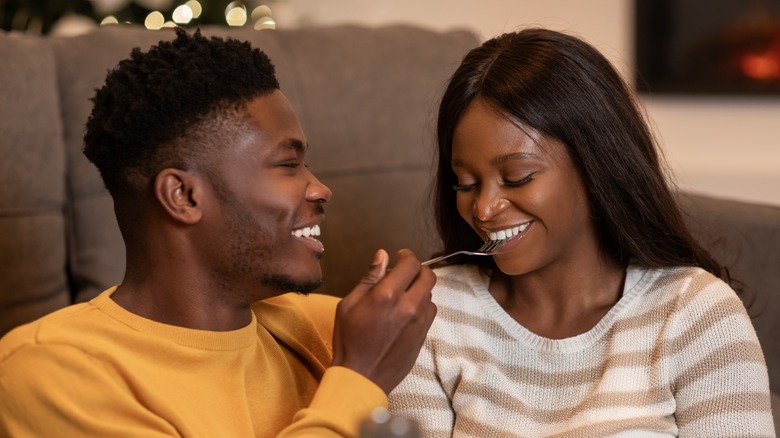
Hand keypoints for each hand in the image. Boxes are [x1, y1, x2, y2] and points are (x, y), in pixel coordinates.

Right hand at [331, 249, 436, 393]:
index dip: (407, 255)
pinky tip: (407, 312)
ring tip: (404, 294)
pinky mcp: (423, 335)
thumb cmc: (349, 339)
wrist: (361, 376)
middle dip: (418, 269)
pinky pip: (430, 312)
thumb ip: (369, 278)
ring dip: (420, 289)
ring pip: (430, 294)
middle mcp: (408, 306)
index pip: (411, 264)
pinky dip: (422, 306)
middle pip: (429, 276)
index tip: (400, 256)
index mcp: (387, 295)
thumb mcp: (349, 304)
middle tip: (405, 272)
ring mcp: (419, 322)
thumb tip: (382, 255)